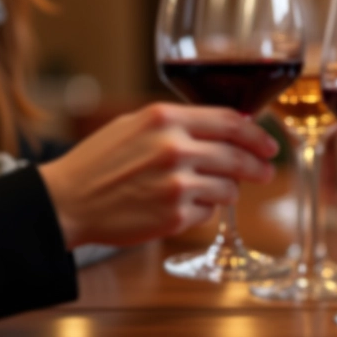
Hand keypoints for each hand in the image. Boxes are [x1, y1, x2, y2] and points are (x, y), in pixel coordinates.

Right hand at [39, 103, 278, 249]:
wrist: (66, 201)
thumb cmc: (99, 161)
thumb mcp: (136, 125)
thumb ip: (180, 124)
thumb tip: (228, 128)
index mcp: (165, 119)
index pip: (231, 122)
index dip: (257, 135)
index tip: (269, 145)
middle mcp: (174, 149)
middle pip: (237, 157)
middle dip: (257, 167)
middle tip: (265, 173)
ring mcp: (176, 185)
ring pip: (228, 188)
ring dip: (225, 191)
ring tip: (203, 190)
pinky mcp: (174, 217)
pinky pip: (208, 213)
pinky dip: (202, 211)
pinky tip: (178, 206)